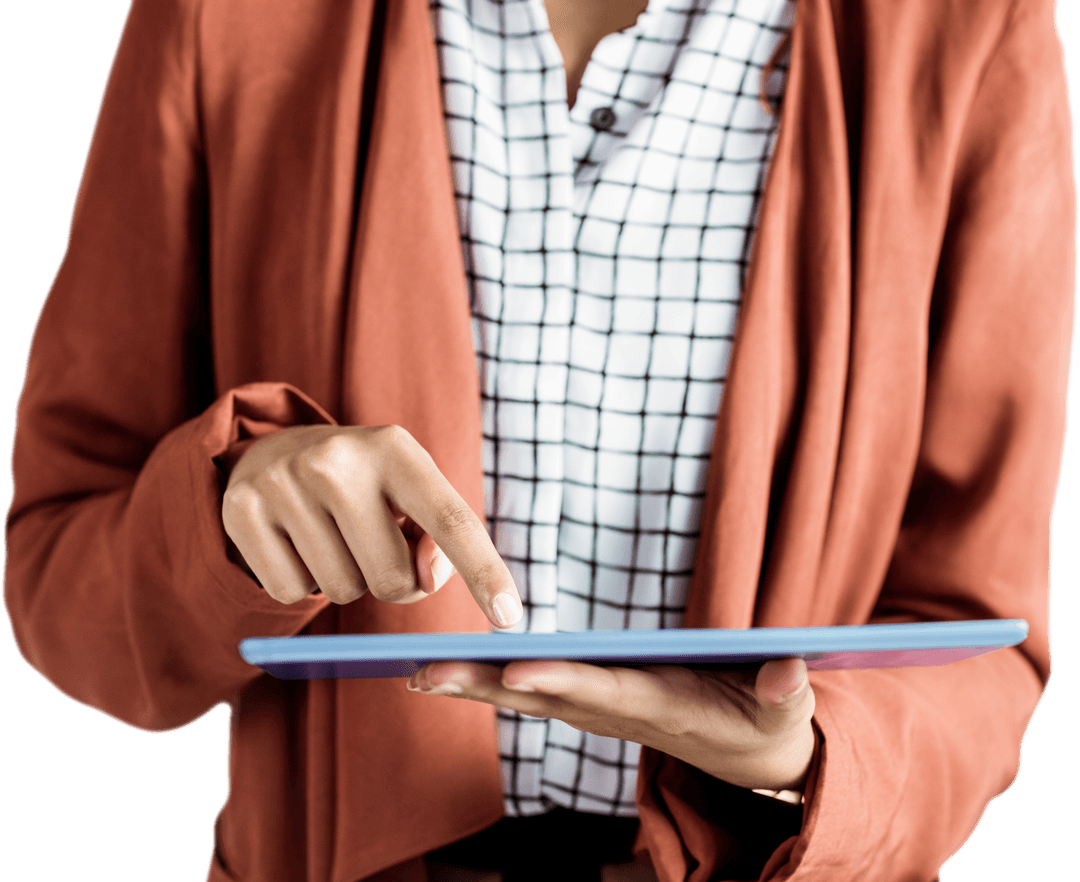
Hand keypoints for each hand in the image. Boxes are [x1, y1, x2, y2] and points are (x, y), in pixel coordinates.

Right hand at [221, 424, 522, 627]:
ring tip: (332, 536)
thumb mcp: (411, 495)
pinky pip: (290, 594)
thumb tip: (427, 577)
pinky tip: (297, 543)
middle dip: (391, 582)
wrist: (276, 451)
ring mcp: (284, 482)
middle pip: (393, 580)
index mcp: (396, 448)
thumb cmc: (366, 486)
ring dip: (345, 582)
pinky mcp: (240, 511)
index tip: (511, 617)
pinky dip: (301, 585)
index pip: (451, 521)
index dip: (484, 572)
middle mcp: (338, 458)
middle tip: (370, 544)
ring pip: (341, 591)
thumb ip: (438, 538)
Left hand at [407, 656, 816, 791]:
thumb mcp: (787, 712)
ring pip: (533, 696)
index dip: (563, 681)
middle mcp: (623, 711)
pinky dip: (494, 684)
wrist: (755, 760)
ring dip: (475, 686)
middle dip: (486, 685)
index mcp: (667, 707)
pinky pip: (540, 693)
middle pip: (547, 696)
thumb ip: (785, 691)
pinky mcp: (602, 704)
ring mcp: (607, 711)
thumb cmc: (769, 724)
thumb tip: (787, 666)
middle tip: (421, 674)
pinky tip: (453, 677)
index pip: (607, 691)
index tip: (514, 672)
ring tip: (416, 674)